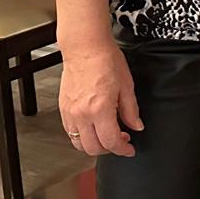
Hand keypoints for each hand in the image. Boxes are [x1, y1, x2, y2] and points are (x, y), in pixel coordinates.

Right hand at [58, 37, 141, 156]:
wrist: (85, 48)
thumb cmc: (106, 61)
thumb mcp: (127, 86)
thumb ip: (131, 110)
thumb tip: (136, 126)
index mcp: (100, 109)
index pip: (110, 142)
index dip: (122, 150)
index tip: (130, 150)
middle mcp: (81, 114)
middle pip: (93, 148)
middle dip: (110, 150)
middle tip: (122, 141)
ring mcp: (69, 112)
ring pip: (78, 143)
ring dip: (94, 145)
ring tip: (108, 135)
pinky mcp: (63, 109)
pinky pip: (70, 132)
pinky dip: (82, 136)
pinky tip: (95, 127)